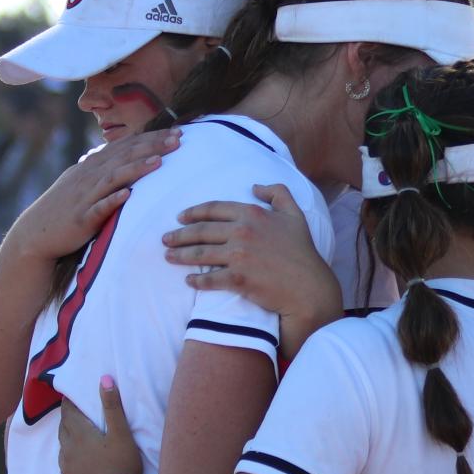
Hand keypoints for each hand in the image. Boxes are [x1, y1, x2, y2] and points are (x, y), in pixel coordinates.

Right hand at [11, 129, 179, 261]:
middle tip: (178, 138)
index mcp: (93, 167)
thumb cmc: (65, 209)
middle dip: (152, 146)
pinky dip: (112, 200)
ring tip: (159, 160)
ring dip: (136, 168)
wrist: (36, 233)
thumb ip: (105, 170)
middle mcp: (89, 176)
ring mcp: (85, 196)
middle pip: (124, 156)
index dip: (151, 138)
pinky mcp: (82, 218)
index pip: (126, 146)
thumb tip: (125, 157)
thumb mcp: (84, 184)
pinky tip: (127, 195)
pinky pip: (98, 208)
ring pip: (113, 178)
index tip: (177, 132)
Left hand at [58, 377, 143, 473]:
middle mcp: (68, 451)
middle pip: (63, 431)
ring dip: (67, 444)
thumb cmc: (121, 465)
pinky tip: (73, 471)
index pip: (69, 414)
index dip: (68, 404)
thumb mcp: (121, 434)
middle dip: (67, 422)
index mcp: (79, 435)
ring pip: (62, 452)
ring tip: (74, 441)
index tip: (69, 398)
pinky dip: (68, 469)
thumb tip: (104, 379)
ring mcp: (66, 471)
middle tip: (72, 416)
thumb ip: (112, 407)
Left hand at [167, 184, 341, 315]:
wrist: (308, 286)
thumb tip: (255, 186)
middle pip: (201, 231)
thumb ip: (278, 193)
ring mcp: (239, 256)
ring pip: (200, 254)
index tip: (180, 217)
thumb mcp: (295, 214)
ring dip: (181, 255)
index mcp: (252, 214)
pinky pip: (210, 279)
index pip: (214, 209)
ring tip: (168, 256)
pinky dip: (196, 280)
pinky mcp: (238, 280)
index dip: (193, 212)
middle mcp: (242, 232)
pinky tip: (188, 280)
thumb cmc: (302, 251)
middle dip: (179, 235)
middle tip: (165, 239)